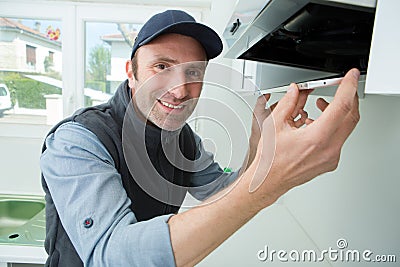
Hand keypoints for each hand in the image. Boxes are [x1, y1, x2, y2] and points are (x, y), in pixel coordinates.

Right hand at [250, 68, 359, 205]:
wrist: (269, 180)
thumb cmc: (270, 160)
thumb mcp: (275, 124)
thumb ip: (288, 103)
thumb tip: (295, 91)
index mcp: (317, 138)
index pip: (341, 106)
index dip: (348, 87)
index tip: (351, 76)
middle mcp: (329, 149)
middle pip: (351, 116)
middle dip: (348, 97)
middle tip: (342, 86)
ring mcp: (331, 157)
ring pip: (346, 128)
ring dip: (338, 112)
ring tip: (321, 105)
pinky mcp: (330, 161)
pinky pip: (339, 139)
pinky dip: (332, 126)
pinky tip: (316, 123)